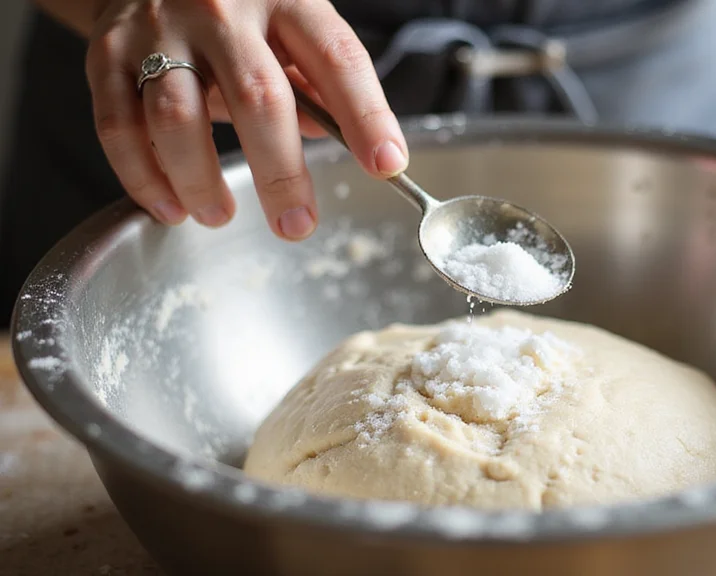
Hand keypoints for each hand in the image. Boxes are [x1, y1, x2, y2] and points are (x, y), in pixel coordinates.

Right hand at [86, 0, 408, 239]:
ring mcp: (160, 28)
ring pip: (178, 118)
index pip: (337, 58)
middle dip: (282, 173)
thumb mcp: (289, 30)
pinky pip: (120, 126)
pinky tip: (170, 206)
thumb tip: (349, 141)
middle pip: (258, 98)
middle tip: (296, 226)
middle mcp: (223, 9)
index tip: (386, 165)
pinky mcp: (107, 53)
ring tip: (219, 216)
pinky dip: (144, 178)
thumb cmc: (237, 17)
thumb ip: (316, 83)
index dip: (367, 115)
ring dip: (201, 181)